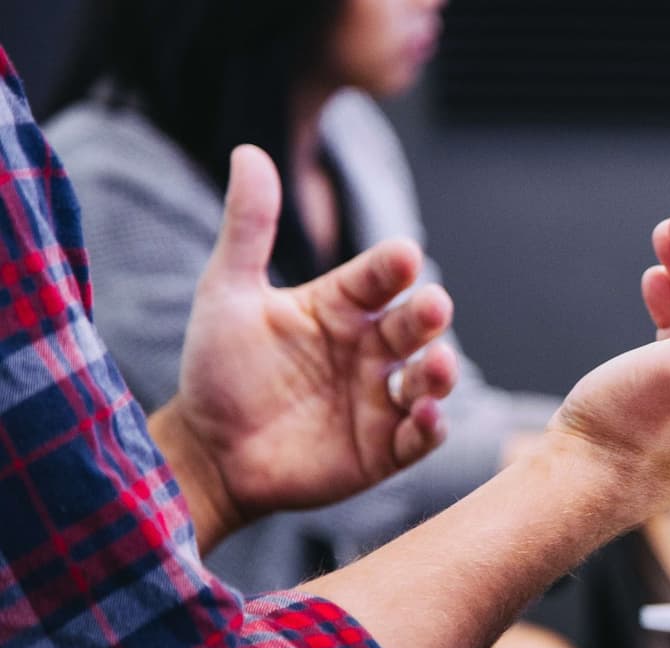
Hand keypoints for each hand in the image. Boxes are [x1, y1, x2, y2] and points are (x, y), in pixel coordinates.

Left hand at [152, 146, 458, 548]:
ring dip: (441, 372)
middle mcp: (370, 348)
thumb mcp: (227, 293)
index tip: (402, 255)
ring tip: (437, 366)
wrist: (207, 452)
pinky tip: (426, 416)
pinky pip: (420, 436)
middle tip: (432, 306)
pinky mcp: (384, 448)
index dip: (392, 267)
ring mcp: (380, 398)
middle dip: (428, 315)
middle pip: (414, 325)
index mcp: (342, 306)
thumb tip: (249, 151)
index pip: (379, 277)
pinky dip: (431, 427)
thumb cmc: (218, 369)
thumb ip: (248, 227)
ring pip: (428, 378)